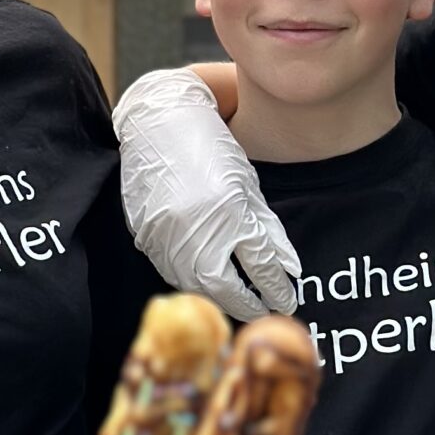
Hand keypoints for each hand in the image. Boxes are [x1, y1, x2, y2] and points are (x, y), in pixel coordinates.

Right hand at [112, 69, 299, 320]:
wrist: (156, 122)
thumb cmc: (208, 145)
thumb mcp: (247, 182)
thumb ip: (268, 229)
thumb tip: (289, 267)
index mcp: (230, 214)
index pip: (261, 267)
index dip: (277, 288)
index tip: (288, 300)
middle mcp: (197, 232)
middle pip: (226, 288)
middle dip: (247, 305)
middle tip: (263, 312)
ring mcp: (167, 238)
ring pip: (196, 286)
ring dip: (219, 298)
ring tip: (238, 301)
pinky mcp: (145, 238)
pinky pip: (172, 272)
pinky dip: (193, 280)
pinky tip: (206, 279)